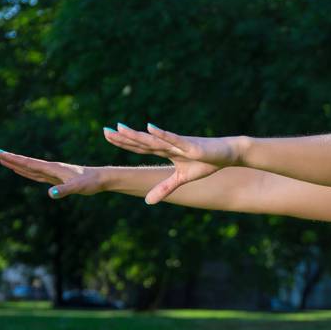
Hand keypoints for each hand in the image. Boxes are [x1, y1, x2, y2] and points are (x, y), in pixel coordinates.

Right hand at [0, 150, 106, 199]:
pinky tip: (24, 172)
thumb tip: (50, 194)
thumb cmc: (90, 182)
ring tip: (5, 161)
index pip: (28, 163)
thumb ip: (64, 190)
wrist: (101, 179)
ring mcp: (53, 173)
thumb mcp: (77, 187)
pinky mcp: (57, 178)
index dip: (13, 159)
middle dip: (11, 159)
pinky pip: (38, 175)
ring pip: (31, 169)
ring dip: (18, 165)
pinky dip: (28, 173)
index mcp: (52, 168)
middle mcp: (51, 168)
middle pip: (26, 163)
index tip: (0, 153)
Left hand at [105, 122, 239, 204]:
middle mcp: (168, 145)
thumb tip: (147, 202)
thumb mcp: (182, 179)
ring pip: (154, 139)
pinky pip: (174, 139)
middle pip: (142, 141)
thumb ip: (164, 188)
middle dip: (123, 137)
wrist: (226, 153)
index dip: (124, 142)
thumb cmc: (205, 162)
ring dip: (137, 135)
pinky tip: (150, 127)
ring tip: (120, 128)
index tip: (107, 135)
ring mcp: (178, 144)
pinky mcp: (190, 145)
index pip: (140, 146)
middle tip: (104, 130)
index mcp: (165, 151)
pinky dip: (162, 134)